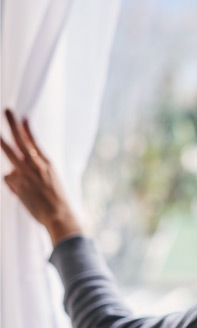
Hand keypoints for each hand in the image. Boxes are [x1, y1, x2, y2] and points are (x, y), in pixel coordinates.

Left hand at [1, 109, 82, 243]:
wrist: (60, 216)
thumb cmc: (56, 202)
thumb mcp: (48, 183)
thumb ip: (28, 174)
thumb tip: (9, 172)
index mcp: (47, 163)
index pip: (34, 142)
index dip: (27, 129)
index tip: (23, 117)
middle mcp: (38, 165)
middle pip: (22, 141)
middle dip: (13, 125)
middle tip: (7, 111)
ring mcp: (28, 173)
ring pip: (11, 153)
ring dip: (2, 141)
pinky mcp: (21, 183)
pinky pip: (10, 178)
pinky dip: (13, 185)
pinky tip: (23, 194)